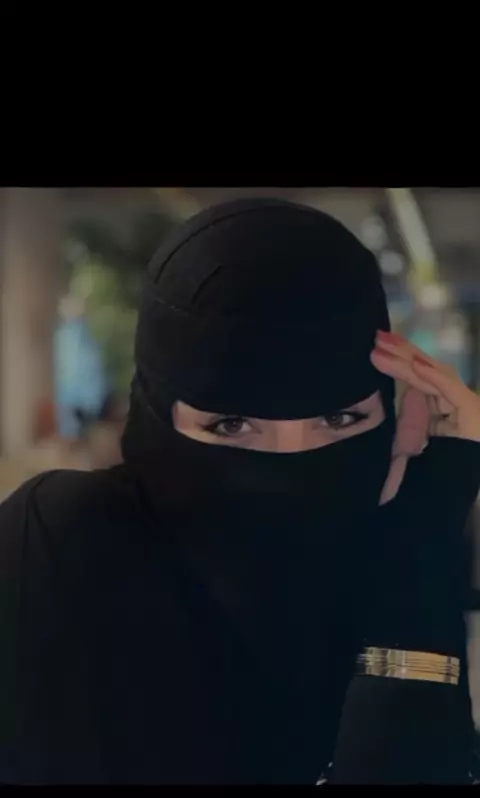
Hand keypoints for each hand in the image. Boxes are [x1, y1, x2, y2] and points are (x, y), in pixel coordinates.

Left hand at [370, 330, 479, 503]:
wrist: (437, 514)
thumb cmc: (423, 489)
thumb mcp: (410, 448)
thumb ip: (410, 421)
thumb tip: (408, 391)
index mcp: (439, 416)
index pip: (420, 382)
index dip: (400, 362)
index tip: (376, 348)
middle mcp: (455, 410)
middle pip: (428, 373)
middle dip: (403, 353)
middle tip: (376, 336)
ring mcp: (467, 412)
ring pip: (437, 378)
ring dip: (409, 361)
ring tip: (384, 347)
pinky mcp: (473, 418)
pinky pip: (452, 393)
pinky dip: (431, 378)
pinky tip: (413, 364)